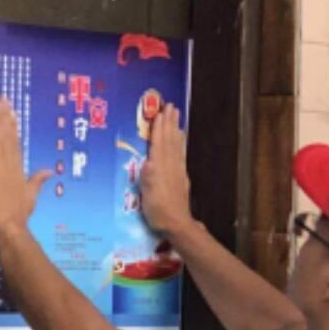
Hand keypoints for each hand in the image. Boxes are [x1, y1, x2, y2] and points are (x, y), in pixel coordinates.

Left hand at [0, 98, 51, 241]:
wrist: (9, 227)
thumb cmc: (19, 215)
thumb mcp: (31, 196)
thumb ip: (38, 180)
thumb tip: (49, 170)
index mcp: (19, 169)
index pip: (15, 143)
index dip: (12, 126)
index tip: (11, 112)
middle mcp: (10, 165)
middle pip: (7, 137)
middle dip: (4, 117)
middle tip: (2, 100)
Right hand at [139, 104, 193, 238]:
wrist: (176, 223)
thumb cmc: (157, 210)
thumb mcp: (147, 194)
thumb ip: (149, 176)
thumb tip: (148, 160)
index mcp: (159, 167)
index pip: (159, 142)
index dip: (159, 127)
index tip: (160, 111)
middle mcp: (170, 165)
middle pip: (170, 140)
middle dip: (170, 123)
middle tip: (171, 106)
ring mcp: (177, 170)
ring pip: (176, 145)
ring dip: (175, 130)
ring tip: (177, 117)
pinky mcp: (181, 177)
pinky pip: (180, 154)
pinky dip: (180, 144)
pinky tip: (180, 140)